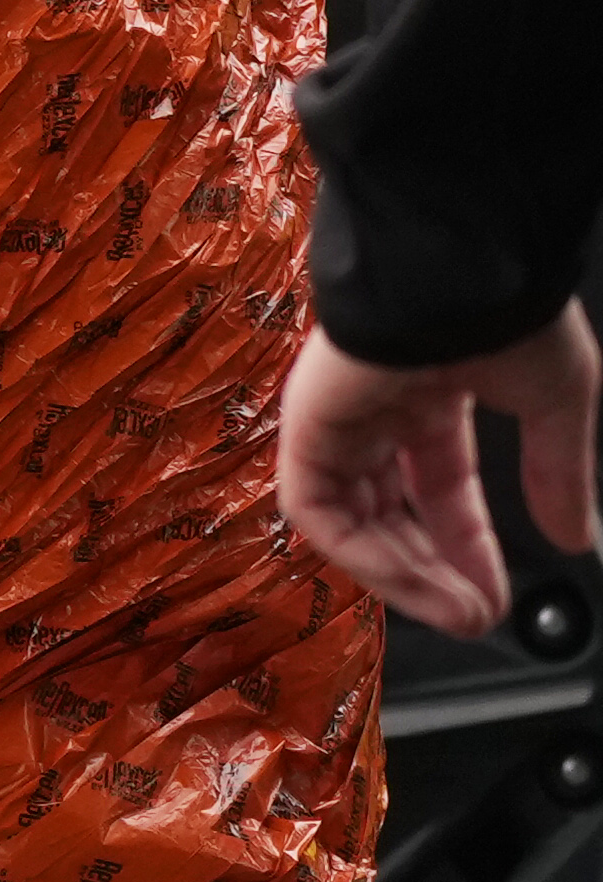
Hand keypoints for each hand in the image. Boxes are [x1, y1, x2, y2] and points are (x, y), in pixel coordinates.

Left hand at [276, 303, 602, 631]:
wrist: (465, 264)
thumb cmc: (507, 309)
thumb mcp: (554, 402)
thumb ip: (558, 475)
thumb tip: (575, 539)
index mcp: (430, 390)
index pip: (440, 488)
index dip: (468, 547)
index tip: (496, 597)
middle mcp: (377, 405)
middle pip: (393, 511)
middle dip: (434, 572)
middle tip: (474, 617)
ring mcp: (337, 414)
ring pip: (351, 518)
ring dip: (402, 575)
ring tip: (456, 614)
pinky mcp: (306, 422)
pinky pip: (318, 508)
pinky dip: (362, 554)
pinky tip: (413, 583)